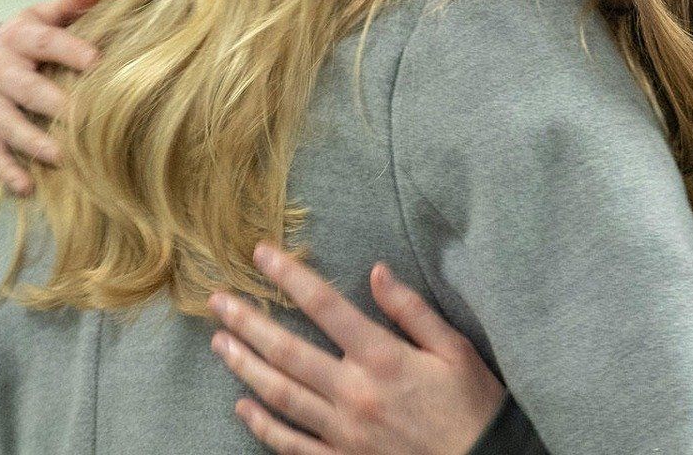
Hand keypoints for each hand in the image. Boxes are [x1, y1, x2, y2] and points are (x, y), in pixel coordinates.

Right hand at [0, 0, 100, 194]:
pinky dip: (7, 170)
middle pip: (25, 87)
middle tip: (84, 120)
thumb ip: (69, 5)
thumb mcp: (41, 17)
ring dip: (32, 142)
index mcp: (17, 37)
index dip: (71, 50)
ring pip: (6, 123)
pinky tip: (28, 187)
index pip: (45, 42)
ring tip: (62, 157)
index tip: (99, 62)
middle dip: (53, 103)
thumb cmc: (24, 41)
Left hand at [210, 242, 504, 454]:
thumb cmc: (474, 404)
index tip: (262, 255)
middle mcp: (354, 392)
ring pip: (280, 395)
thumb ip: (412, 311)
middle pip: (288, 352)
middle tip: (218, 301)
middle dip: (249, 323)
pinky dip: (263, 425)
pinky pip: (291, 443)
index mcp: (383, 358)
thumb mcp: (455, 349)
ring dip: (245, 367)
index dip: (291, 277)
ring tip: (219, 342)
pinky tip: (242, 407)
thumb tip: (376, 272)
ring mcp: (343, 431)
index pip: (325, 307)